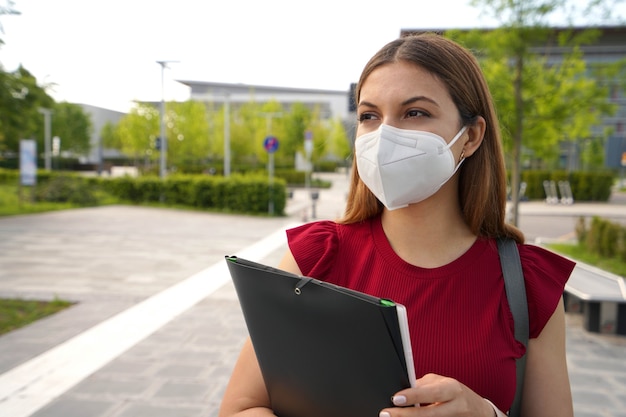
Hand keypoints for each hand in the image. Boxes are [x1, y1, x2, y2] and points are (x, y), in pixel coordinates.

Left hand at [379, 373, 495, 416]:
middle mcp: (456, 406)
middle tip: (387, 413)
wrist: (479, 411)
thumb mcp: (442, 383)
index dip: (413, 396)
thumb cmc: (455, 393)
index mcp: (452, 389)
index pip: (431, 392)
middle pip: (430, 413)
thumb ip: (423, 385)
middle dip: (406, 415)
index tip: (396, 398)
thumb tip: (402, 389)